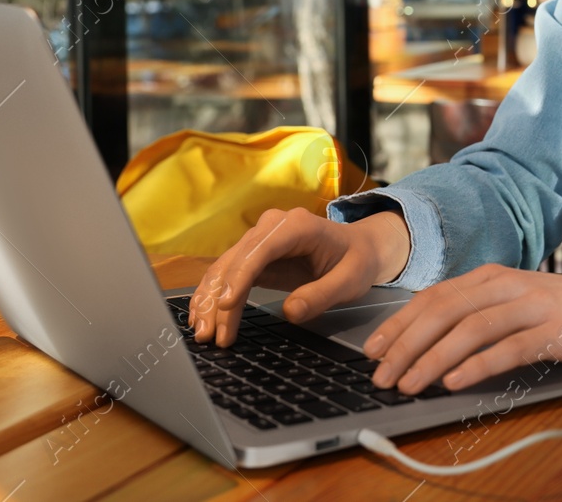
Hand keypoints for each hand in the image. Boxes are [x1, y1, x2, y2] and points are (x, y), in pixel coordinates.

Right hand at [187, 206, 410, 346]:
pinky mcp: (254, 256)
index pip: (261, 249)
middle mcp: (271, 227)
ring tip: (203, 334)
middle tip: (210, 335)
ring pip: (225, 269)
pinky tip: (202, 317)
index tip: (227, 304)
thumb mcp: (350, 281)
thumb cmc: (356, 261)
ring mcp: (259, 239)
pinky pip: (228, 275)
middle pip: (236, 261)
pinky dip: (214, 296)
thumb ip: (322, 294)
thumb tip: (290, 311)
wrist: (360, 248)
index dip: (241, 275)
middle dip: (219, 298)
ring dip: (210, 301)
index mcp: (297, 226)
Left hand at [363, 259, 561, 394]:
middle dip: (406, 344)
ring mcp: (532, 305)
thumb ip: (479, 316)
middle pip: (443, 311)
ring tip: (409, 384)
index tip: (372, 350)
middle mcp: (507, 284)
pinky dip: (479, 364)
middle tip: (381, 376)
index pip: (433, 297)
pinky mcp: (556, 329)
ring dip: (433, 357)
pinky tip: (456, 381)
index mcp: (491, 277)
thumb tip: (428, 345)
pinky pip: (510, 347)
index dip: (399, 324)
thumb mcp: (516, 305)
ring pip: (471, 328)